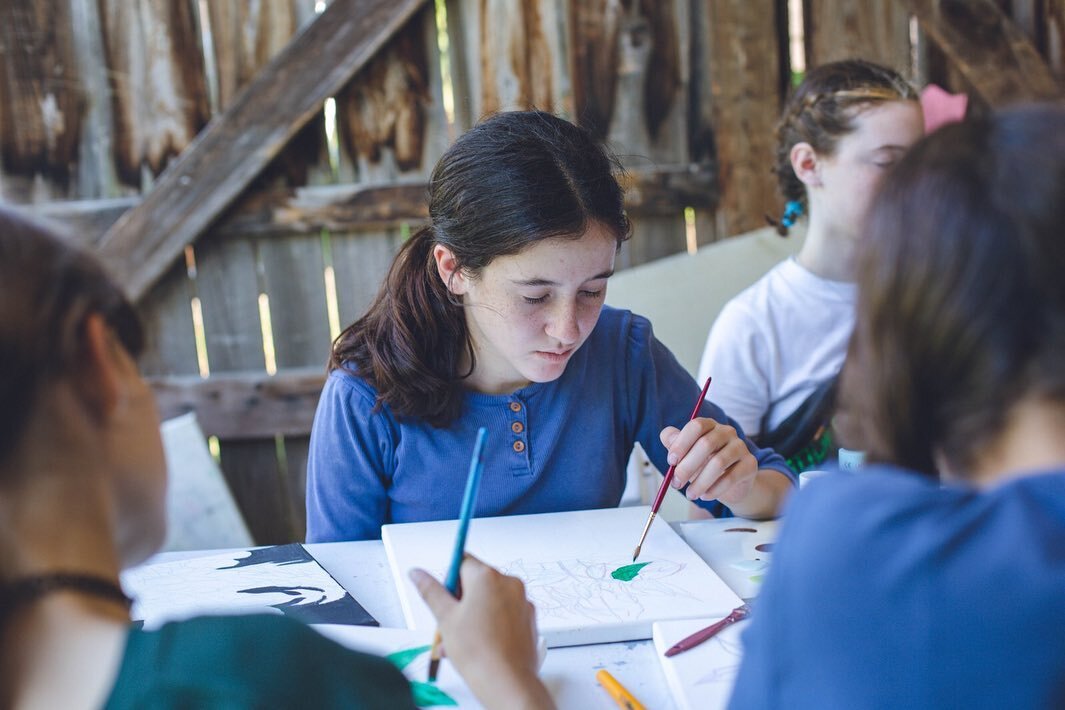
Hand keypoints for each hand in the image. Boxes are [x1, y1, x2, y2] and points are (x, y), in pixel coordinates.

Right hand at [410, 556, 554, 709]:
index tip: (443, 596)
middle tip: (449, 622)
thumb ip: (430, 590)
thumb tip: (417, 573)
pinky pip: (505, 612)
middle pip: (477, 581)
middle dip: (460, 600)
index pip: (462, 561)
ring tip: (461, 639)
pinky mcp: (528, 618)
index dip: (449, 581)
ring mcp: (522, 600)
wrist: (507, 681)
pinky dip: (492, 622)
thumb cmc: (479, 652)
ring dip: (474, 614)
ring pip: (490, 599)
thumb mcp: (444, 618)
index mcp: (487, 576)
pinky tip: (479, 642)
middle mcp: (509, 583)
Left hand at [659, 417, 757, 503]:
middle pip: (706, 444)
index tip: (671, 461)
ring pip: (718, 462)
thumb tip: (666, 435)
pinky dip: (715, 489)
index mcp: (709, 425)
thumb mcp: (687, 455)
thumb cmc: (704, 465)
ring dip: (700, 482)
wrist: (731, 484)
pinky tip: (705, 496)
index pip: (696, 426)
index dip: (682, 443)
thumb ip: (675, 445)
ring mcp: (740, 447)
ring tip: (690, 494)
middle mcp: (727, 432)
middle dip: (687, 466)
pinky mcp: (750, 464)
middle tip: (676, 483)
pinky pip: (731, 477)